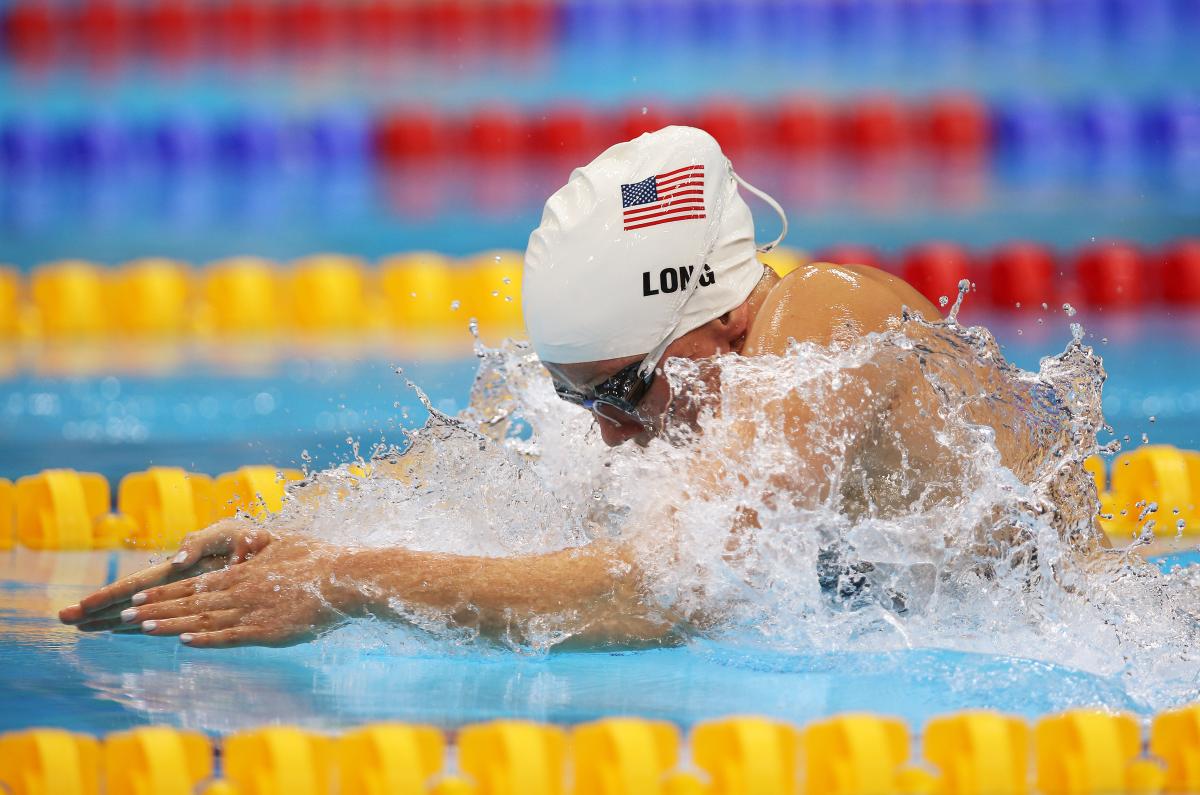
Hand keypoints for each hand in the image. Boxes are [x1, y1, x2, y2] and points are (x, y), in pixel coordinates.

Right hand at [59, 519, 272, 631]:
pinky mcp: (198, 601)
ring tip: (80, 628)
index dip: (110, 595)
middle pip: (130, 597)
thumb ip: (202, 543)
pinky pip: (164, 616)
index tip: (82, 606)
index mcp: (180, 564)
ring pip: (142, 608)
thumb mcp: (229, 533)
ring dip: (111, 618)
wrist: (275, 551)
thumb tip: (176, 560)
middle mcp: (176, 580)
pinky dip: (140, 624)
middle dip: (99, 608)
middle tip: (64, 620)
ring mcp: (184, 592)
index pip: (138, 583)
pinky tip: (120, 631)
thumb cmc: (251, 539)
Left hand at [114, 535, 352, 647]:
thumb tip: (249, 545)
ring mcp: (253, 611)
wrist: (346, 579)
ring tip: (140, 627)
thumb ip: (262, 550)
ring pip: (203, 618)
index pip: (195, 584)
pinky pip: (231, 635)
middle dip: (156, 609)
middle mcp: (242, 591)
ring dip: (170, 624)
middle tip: (124, 615)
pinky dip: (206, 638)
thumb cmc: (320, 560)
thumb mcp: (286, 546)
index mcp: (244, 573)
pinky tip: (185, 641)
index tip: (139, 597)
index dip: (165, 592)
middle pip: (190, 602)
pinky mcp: (268, 631)